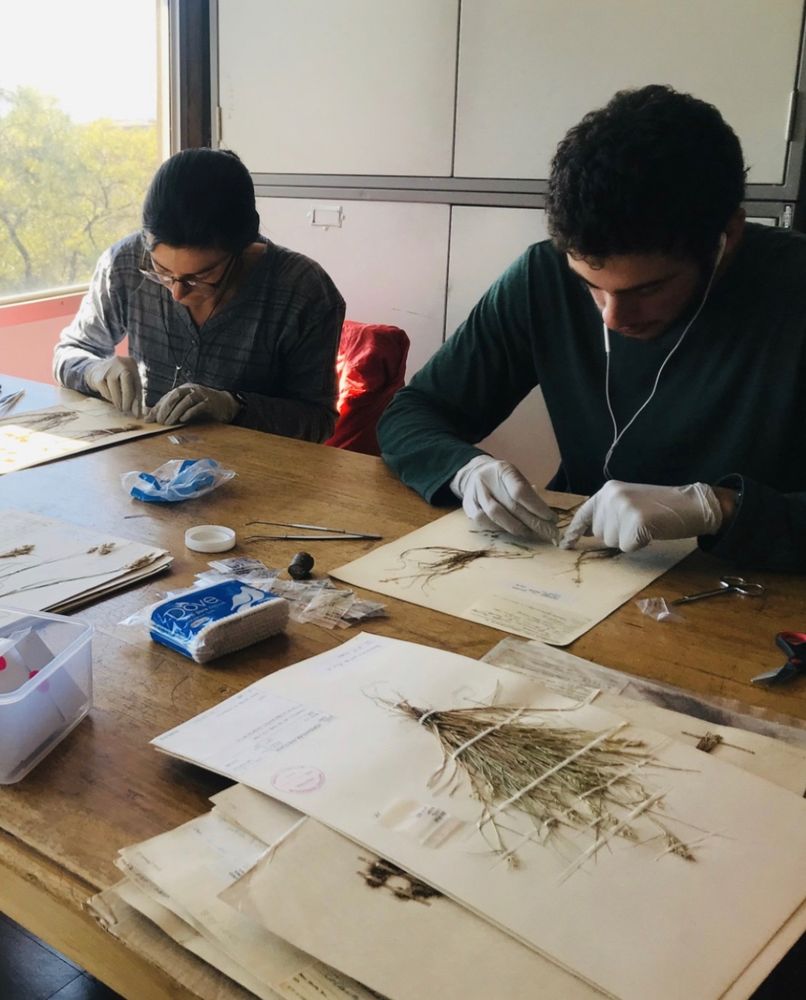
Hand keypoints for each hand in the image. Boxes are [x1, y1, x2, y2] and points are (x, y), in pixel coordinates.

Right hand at [85, 356, 142, 416]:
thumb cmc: (119, 378)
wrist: (97, 369)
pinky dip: (109, 397)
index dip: (138, 400)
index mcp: (131, 363)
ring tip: (120, 406)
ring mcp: (108, 368)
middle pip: (127, 382)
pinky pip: (106, 391)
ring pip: (115, 388)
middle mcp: (120, 362)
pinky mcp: (98, 377)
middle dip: (127, 399)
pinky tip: (111, 396)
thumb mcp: (130, 382)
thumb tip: (137, 414)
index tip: (137, 413)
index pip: (138, 383)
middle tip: (126, 410)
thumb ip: (136, 395)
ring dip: (118, 401)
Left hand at [145, 383, 238, 425]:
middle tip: (159, 421)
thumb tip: (149, 415)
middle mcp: (192, 389)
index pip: (168, 396)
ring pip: (186, 400)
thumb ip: (170, 409)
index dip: (157, 407)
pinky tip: (183, 420)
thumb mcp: (185, 406)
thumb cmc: (203, 406)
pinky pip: (198, 406)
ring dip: (175, 412)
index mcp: (184, 388)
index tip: (149, 419)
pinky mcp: (210, 403)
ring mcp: (202, 395)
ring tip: (169, 423)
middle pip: (175, 395)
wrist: (226, 404)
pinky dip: (189, 413)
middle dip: (165, 409)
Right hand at [450, 455, 558, 542]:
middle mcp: (486, 480)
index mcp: (503, 469)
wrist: (475, 474)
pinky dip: (499, 528)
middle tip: (549, 533)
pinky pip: (483, 521)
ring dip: (517, 528)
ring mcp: (475, 493)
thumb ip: (529, 493)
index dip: (537, 507)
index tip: (552, 519)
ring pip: (496, 515)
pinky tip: (511, 531)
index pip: (521, 491)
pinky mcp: (467, 506)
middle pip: (511, 506)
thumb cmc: (502, 480)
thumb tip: (547, 517)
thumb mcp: (516, 478)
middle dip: (533, 522)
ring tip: (532, 534)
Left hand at [561, 480, 722, 551]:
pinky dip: (640, 544)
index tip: (565, 544)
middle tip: (639, 522)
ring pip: (612, 542)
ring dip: (628, 540)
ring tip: (646, 525)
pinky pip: (627, 547)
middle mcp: (612, 496)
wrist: (692, 503)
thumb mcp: (629, 502)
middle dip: (617, 535)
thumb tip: (583, 533)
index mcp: (608, 490)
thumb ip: (607, 513)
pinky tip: (652, 531)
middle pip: (599, 533)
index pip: (585, 513)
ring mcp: (623, 508)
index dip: (575, 531)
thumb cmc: (661, 507)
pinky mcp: (636, 522)